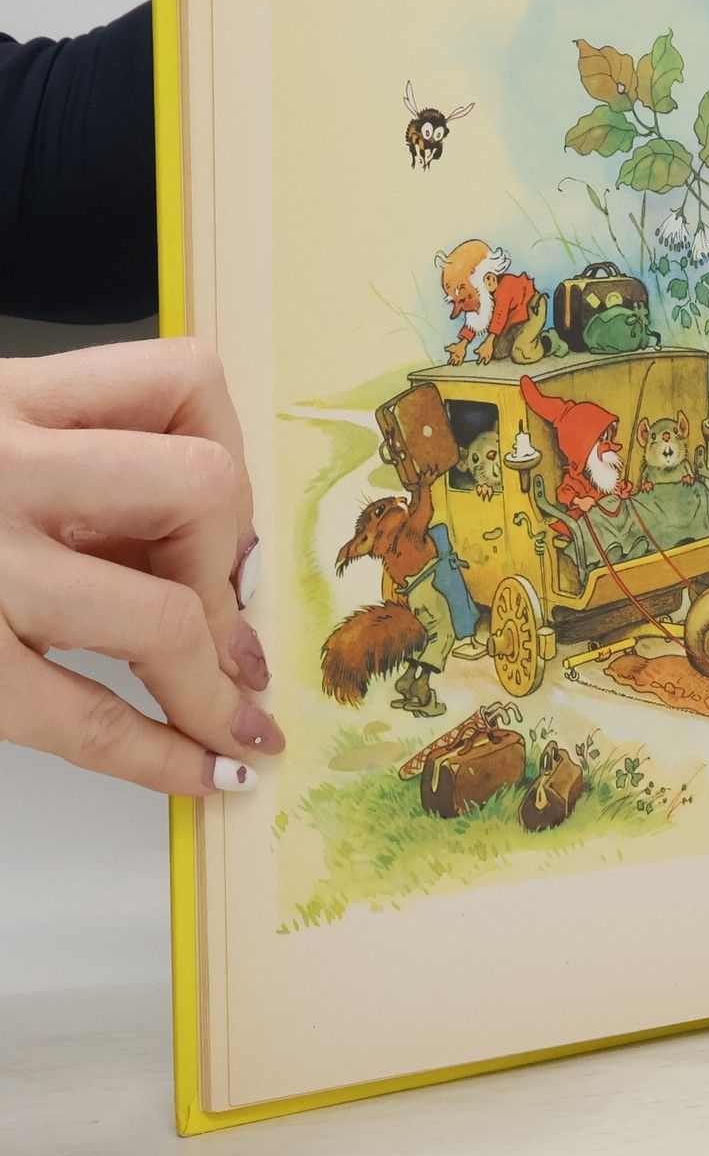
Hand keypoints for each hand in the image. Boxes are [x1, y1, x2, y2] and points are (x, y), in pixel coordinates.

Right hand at [0, 338, 281, 795]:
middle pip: (201, 490)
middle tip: (229, 624)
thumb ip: (83, 471)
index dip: (228, 451)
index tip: (223, 519)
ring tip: (239, 722)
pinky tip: (200, 774)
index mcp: (9, 399)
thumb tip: (222, 571)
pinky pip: (88, 721)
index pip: (185, 381)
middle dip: (228, 567)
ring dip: (215, 685)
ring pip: (163, 617)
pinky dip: (161, 757)